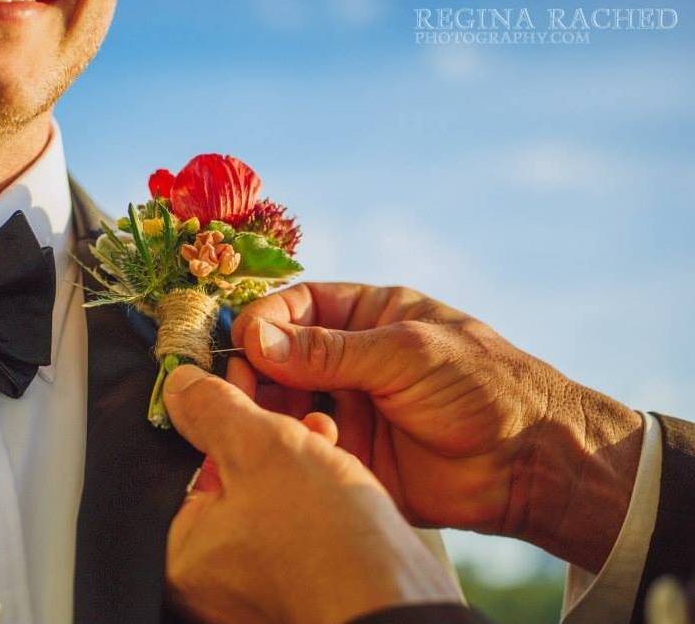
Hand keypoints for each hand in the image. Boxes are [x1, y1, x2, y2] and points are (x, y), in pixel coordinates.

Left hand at [164, 365, 460, 623]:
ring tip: (316, 422)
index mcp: (185, 550)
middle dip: (257, 426)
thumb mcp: (261, 447)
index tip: (231, 377)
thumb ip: (213, 409)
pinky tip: (331, 452)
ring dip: (290, 446)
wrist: (398, 595)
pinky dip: (309, 480)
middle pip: (227, 475)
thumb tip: (180, 384)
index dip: (211, 411)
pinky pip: (293, 514)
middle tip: (273, 387)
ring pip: (265, 490)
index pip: (185, 463)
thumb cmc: (326, 538)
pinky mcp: (301, 573)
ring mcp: (258, 577)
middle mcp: (213, 573)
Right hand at [232, 283, 643, 572]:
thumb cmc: (482, 387)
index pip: (296, 307)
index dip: (264, 321)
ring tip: (273, 420)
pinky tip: (307, 446)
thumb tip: (255, 338)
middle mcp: (349, 361)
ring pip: (283, 403)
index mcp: (367, 318)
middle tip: (241, 388)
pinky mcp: (349, 455)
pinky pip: (304, 446)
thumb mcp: (406, 353)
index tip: (243, 342)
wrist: (530, 463)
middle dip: (255, 369)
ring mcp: (347, 408)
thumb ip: (328, 351)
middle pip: (278, 357)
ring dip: (270, 409)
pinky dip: (294, 445)